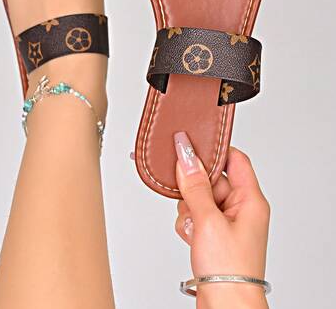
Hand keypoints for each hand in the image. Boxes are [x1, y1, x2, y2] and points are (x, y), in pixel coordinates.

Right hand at [174, 132, 269, 308]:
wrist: (225, 306)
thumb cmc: (229, 269)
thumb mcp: (208, 220)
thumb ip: (195, 184)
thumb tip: (186, 154)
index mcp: (250, 198)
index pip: (235, 159)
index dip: (214, 150)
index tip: (191, 144)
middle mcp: (241, 207)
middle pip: (212, 178)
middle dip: (194, 187)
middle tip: (185, 195)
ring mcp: (228, 221)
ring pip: (199, 196)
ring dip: (188, 208)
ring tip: (192, 226)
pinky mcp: (215, 234)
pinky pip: (195, 214)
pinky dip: (188, 222)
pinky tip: (190, 236)